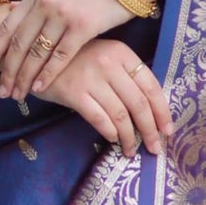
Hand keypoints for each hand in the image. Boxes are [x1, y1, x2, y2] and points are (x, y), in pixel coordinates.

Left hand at [0, 0, 122, 103]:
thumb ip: (35, 1)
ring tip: (18, 94)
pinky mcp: (83, 27)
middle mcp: (46, 3)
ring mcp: (63, 15)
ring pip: (37, 53)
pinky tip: (40, 87)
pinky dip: (48, 74)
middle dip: (8, 71)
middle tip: (1, 92)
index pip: (8, 26)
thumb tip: (12, 10)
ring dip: (25, 77)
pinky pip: (60, 56)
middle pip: (19, 44)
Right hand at [43, 38, 172, 159]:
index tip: (168, 130)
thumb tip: (149, 110)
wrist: (38, 57)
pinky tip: (113, 140)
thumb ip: (125, 76)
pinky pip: (99, 118)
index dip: (162, 111)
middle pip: (138, 103)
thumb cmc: (76, 60)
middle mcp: (109, 64)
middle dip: (149, 130)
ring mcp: (91, 78)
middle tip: (155, 148)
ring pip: (120, 114)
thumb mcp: (105, 57)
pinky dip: (110, 132)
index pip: (151, 85)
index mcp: (122, 53)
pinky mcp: (73, 93)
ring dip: (129, 137)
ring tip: (131, 150)